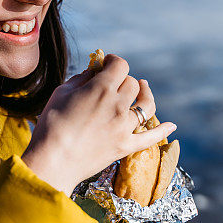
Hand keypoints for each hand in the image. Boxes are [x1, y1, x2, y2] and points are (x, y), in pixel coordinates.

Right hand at [22, 54, 176, 195]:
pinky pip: (150, 138)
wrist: (52, 161)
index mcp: (102, 88)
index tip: (107, 64)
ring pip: (146, 105)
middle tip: (114, 83)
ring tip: (144, 89)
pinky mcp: (126, 146)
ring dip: (146, 95)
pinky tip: (171, 126)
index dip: (114, 61)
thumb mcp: (61, 92)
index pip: (120, 65)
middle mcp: (118, 105)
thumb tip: (93, 72)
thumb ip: (81, 79)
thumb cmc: (51, 124)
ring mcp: (124, 127)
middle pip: (132, 84)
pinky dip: (163, 130)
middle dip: (123, 80)